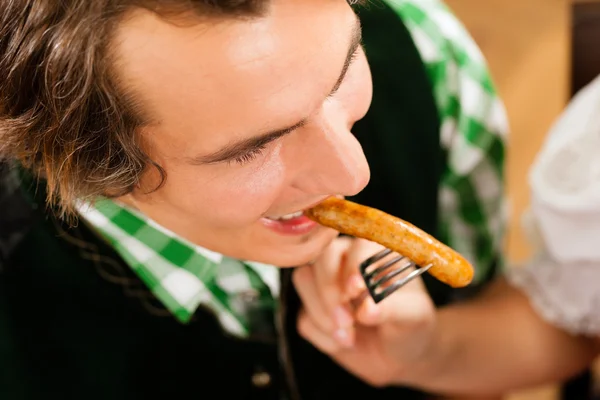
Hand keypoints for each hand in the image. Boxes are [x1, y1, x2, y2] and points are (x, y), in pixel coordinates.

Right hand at [292, 236, 436, 386]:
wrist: (399, 356)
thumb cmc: (411, 325)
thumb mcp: (415, 317)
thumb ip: (394, 309)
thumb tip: (366, 308)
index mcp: (375, 254)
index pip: (356, 245)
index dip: (352, 265)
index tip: (356, 290)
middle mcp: (346, 261)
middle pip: (321, 256)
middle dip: (329, 289)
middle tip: (347, 319)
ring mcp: (325, 284)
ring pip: (303, 279)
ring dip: (322, 312)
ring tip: (348, 335)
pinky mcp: (312, 310)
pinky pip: (303, 317)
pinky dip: (323, 336)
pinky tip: (345, 343)